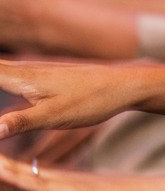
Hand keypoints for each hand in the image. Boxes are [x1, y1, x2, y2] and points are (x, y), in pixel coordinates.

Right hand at [0, 60, 137, 138]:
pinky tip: (5, 80)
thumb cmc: (93, 99)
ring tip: (0, 95)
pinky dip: (1, 75)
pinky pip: (11, 73)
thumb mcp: (54, 115)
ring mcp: (37, 70)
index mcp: (23, 76)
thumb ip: (18, 122)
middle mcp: (26, 69)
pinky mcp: (46, 76)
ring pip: (0, 69)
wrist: (126, 84)